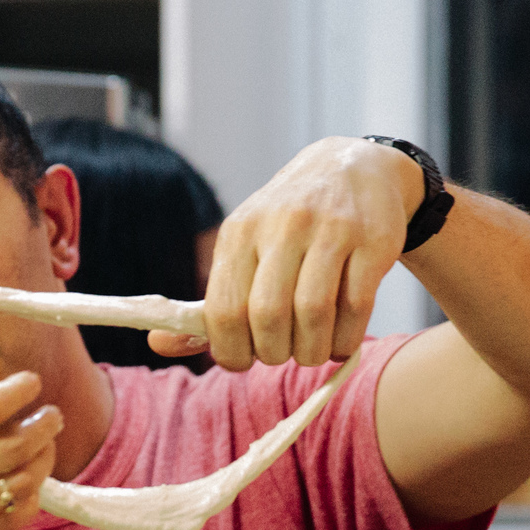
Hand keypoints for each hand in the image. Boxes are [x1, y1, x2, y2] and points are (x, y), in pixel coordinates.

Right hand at [0, 354, 61, 529]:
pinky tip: (28, 487)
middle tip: (51, 413)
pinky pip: (8, 521)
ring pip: (19, 482)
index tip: (29, 382)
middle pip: (13, 444)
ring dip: (42, 460)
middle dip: (42, 424)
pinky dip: (29, 500)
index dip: (17, 391)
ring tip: (45, 445)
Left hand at [157, 137, 424, 371]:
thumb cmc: (288, 226)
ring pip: (313, 313)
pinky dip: (345, 339)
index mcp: (240, 231)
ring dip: (311, 351)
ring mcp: (330, 230)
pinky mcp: (372, 240)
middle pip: (268, 315)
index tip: (243, 360)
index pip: (223, 309)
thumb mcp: (242, 248)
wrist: (352, 169)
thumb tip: (157, 344)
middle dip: (273, 353)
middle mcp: (282, 226)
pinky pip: (356, 307)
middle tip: (281, 355)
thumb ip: (206, 305)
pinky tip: (340, 341)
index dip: (230, 350)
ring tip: (312, 352)